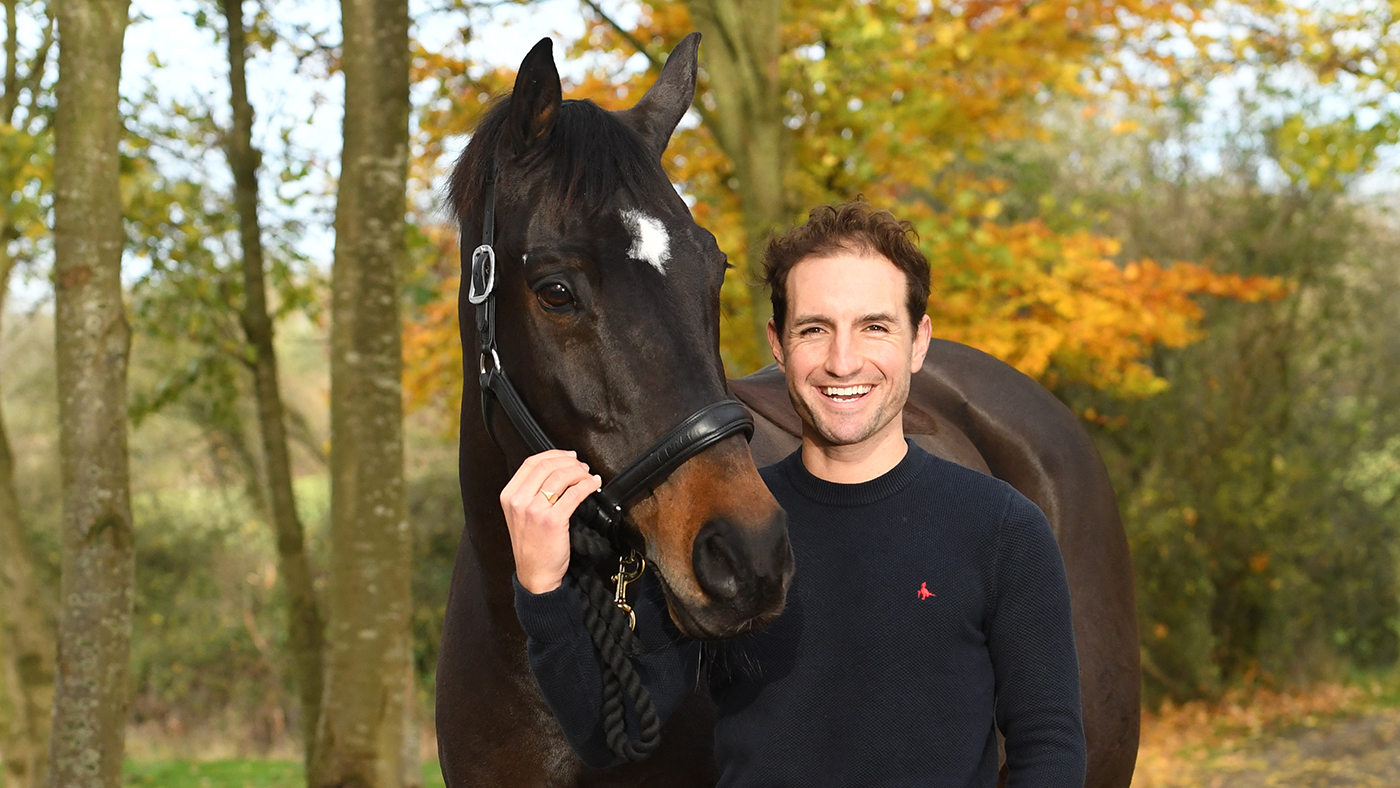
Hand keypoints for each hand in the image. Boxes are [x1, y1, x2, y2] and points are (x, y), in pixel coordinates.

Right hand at [500, 449, 603, 593]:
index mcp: (509, 496)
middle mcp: (518, 501)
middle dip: (569, 462)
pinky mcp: (553, 520)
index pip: (531, 462)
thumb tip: (556, 469)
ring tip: (588, 476)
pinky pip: (574, 493)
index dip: (553, 454)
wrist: (535, 574)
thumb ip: (530, 492)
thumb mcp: (520, 515)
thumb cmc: (532, 546)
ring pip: (561, 476)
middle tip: (581, 466)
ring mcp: (534, 510)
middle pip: (547, 465)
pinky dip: (588, 485)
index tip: (568, 456)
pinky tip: (593, 485)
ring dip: (580, 472)